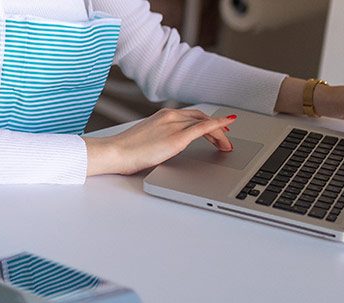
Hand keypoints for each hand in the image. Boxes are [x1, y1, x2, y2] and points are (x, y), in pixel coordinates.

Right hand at [83, 108, 236, 175]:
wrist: (115, 152)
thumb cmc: (126, 151)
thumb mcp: (148, 140)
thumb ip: (162, 138)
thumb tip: (170, 146)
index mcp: (163, 115)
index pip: (192, 116)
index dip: (208, 123)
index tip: (217, 130)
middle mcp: (171, 116)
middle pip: (202, 119)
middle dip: (217, 129)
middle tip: (226, 141)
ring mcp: (174, 125)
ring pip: (205, 124)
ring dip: (220, 133)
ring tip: (226, 145)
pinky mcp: (177, 137)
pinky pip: (203, 128)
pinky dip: (218, 125)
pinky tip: (228, 126)